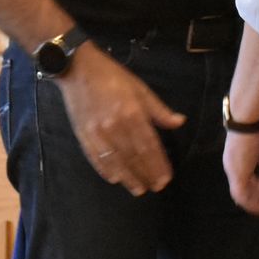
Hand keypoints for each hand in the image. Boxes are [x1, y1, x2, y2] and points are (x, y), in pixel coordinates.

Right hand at [54, 46, 184, 194]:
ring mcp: (97, 133)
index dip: (158, 163)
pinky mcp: (83, 135)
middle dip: (146, 174)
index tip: (166, 177)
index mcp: (132, 113)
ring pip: (115, 161)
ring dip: (128, 178)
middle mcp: (115, 126)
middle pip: (133, 157)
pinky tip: (115, 179)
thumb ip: (159, 110)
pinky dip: (106, 171)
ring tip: (139, 189)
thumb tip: (179, 122)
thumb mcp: (140, 88)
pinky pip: (96, 158)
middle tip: (156, 187)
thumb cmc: (113, 77)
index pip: (148, 145)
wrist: (78, 69)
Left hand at [224, 122, 258, 220]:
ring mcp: (233, 171)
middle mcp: (232, 167)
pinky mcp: (237, 175)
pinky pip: (245, 196)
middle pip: (243, 192)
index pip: (245, 181)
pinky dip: (258, 202)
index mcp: (237, 159)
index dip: (258, 191)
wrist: (251, 116)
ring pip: (244, 197)